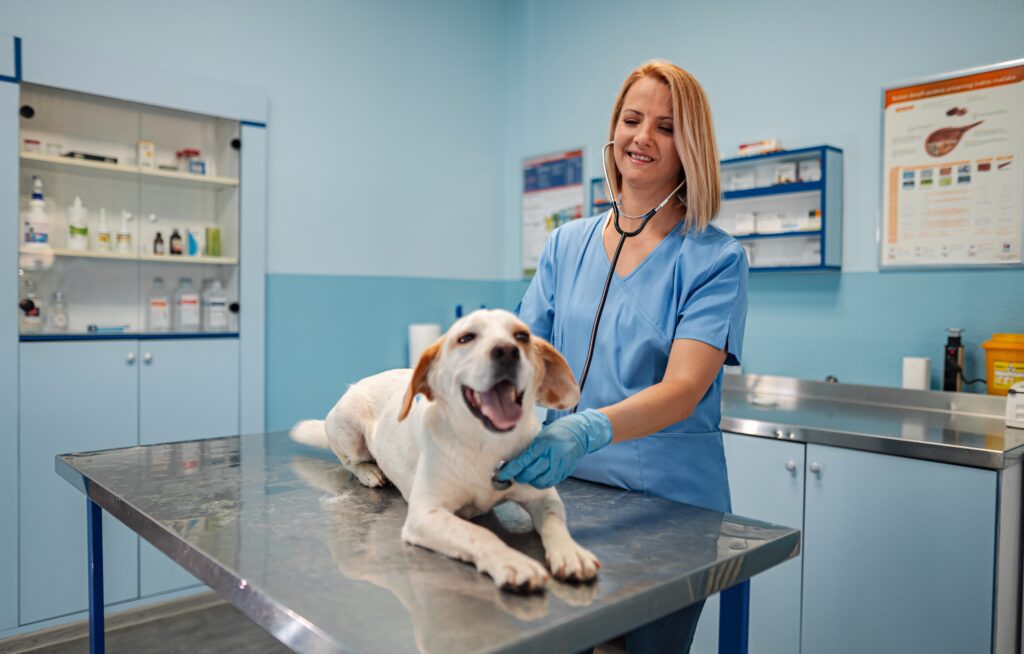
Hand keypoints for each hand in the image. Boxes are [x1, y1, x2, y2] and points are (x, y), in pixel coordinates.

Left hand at [497, 409, 612, 487]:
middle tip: (512, 474)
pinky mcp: (564, 472)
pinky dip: (540, 482)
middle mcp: (550, 456)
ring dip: (529, 480)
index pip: (522, 461)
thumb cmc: (557, 432)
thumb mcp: (541, 436)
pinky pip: (549, 482)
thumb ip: (529, 449)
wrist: (580, 434)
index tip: (501, 475)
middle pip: (529, 474)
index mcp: (542, 445)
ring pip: (538, 481)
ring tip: (525, 475)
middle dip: (518, 476)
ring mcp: (558, 466)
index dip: (510, 470)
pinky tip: (537, 477)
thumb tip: (513, 461)